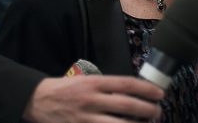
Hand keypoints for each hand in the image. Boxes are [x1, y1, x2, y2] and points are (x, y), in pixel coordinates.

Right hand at [23, 75, 163, 122]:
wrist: (37, 100)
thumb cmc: (67, 89)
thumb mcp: (87, 80)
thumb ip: (108, 87)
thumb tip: (133, 93)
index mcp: (95, 83)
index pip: (127, 84)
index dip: (146, 89)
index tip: (160, 93)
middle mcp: (92, 99)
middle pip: (126, 105)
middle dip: (147, 109)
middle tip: (158, 112)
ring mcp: (85, 118)